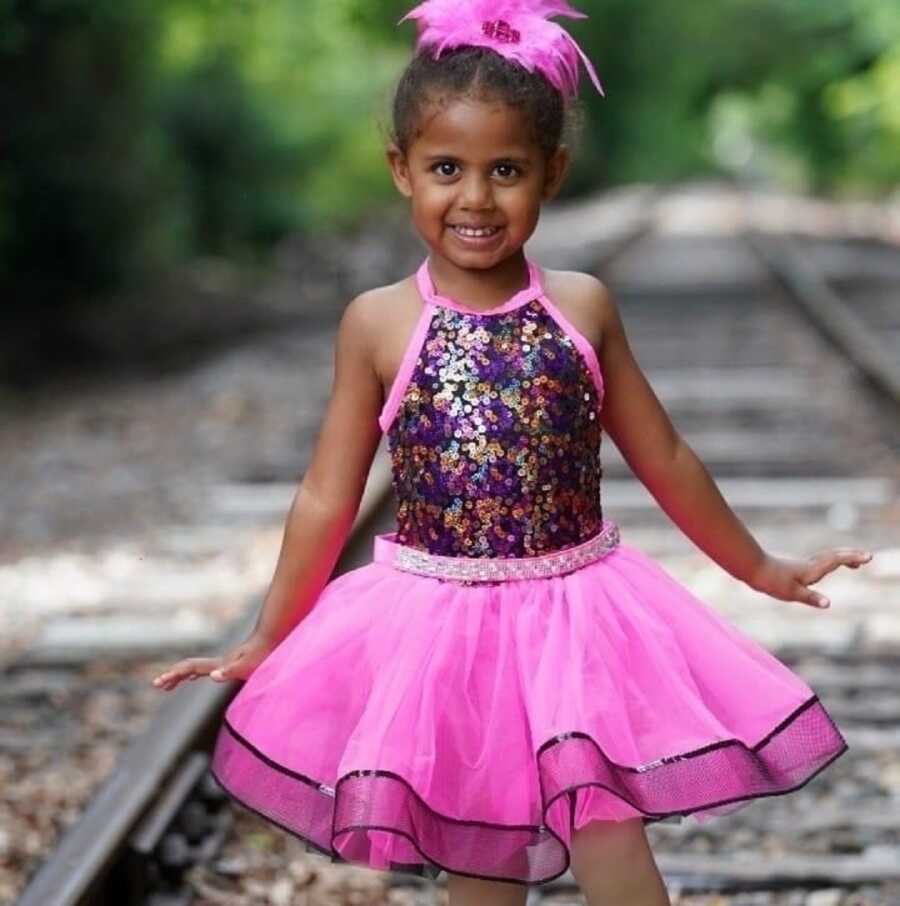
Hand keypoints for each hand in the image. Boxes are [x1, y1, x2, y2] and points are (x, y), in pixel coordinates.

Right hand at [151, 633, 275, 690]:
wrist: (272, 639)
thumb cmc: (262, 655)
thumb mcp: (247, 666)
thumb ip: (230, 671)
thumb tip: (211, 676)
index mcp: (219, 665)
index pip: (191, 668)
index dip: (175, 674)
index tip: (160, 682)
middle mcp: (217, 663)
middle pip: (188, 667)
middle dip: (172, 676)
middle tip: (157, 685)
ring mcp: (222, 663)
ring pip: (194, 669)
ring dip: (179, 676)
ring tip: (167, 685)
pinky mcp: (229, 664)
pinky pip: (203, 670)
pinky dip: (192, 674)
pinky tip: (191, 678)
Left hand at [747, 548, 872, 608]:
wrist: (753, 568)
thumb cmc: (771, 581)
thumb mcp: (792, 593)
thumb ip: (811, 598)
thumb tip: (828, 604)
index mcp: (812, 570)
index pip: (836, 561)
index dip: (852, 558)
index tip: (868, 556)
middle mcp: (809, 565)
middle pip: (834, 556)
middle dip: (851, 556)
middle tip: (866, 558)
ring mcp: (803, 565)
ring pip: (826, 558)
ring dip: (842, 558)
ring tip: (853, 563)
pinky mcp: (796, 567)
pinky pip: (819, 561)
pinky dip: (830, 562)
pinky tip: (826, 567)